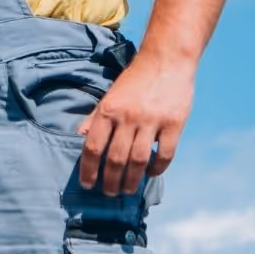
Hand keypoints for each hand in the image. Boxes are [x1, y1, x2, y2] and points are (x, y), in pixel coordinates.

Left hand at [72, 56, 194, 197]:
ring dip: (131, 181)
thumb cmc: (135, 80)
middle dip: (110, 181)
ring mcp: (152, 121)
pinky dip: (157, 168)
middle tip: (109, 193)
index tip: (88, 184)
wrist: (167, 60)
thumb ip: (95, 117)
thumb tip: (80, 137)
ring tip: (128, 190)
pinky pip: (164, 154)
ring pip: (138, 161)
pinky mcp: (174, 123)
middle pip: (116, 159)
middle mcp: (128, 117)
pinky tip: (151, 173)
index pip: (94, 148)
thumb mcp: (110, 95)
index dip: (89, 170)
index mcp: (108, 110)